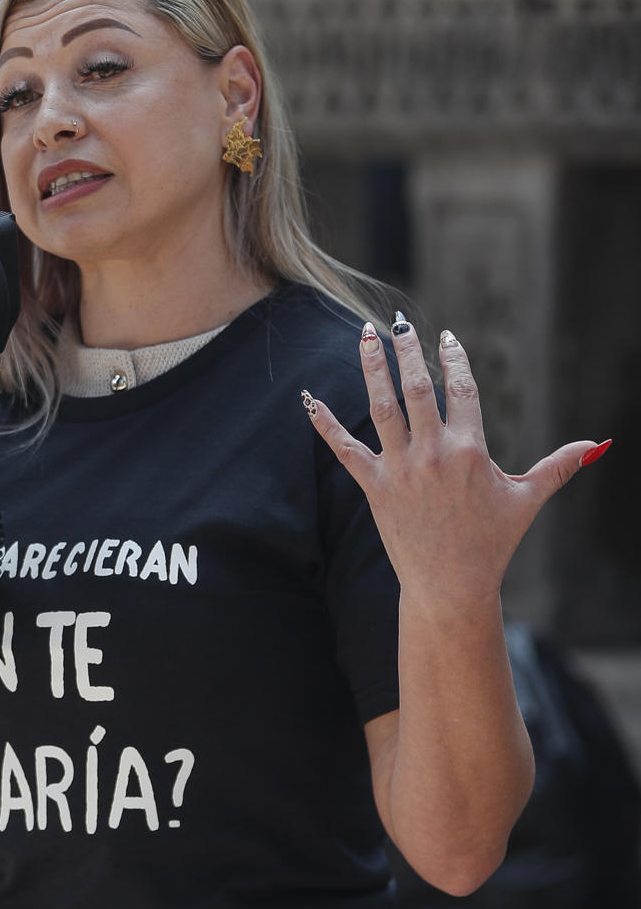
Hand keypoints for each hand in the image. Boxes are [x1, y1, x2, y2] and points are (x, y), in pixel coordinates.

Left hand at [304, 317, 607, 610]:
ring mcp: (400, 469)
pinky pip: (345, 450)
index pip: (461, 389)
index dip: (454, 359)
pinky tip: (309, 400)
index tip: (446, 337)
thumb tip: (598, 446)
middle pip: (416, 388)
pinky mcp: (375, 488)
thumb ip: (558, 467)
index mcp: (469, 449)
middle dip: (407, 351)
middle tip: (398, 322)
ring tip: (364, 335)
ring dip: (371, 368)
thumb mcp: (526, 499)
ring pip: (381, 407)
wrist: (450, 587)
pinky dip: (325, 425)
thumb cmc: (492, 544)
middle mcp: (432, 453)